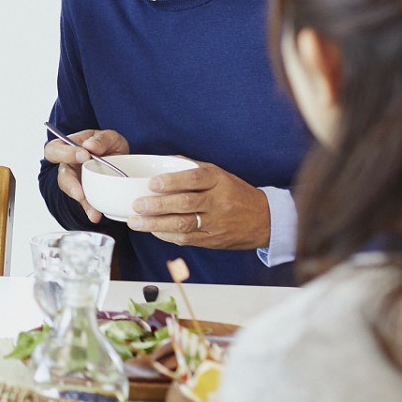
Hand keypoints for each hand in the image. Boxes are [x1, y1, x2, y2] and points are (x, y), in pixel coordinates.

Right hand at [42, 128, 128, 223]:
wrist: (122, 160)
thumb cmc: (109, 145)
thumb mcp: (109, 137)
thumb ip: (100, 139)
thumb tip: (90, 146)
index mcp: (69, 147)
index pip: (55, 149)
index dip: (65, 153)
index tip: (84, 155)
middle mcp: (69, 165)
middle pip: (61, 175)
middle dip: (70, 184)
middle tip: (81, 190)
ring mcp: (77, 181)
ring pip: (73, 192)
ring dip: (82, 201)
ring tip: (92, 210)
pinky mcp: (86, 193)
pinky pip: (85, 202)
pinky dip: (90, 209)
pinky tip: (96, 215)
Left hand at [128, 159, 271, 249]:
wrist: (264, 220)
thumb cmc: (237, 194)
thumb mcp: (220, 174)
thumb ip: (193, 168)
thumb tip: (165, 162)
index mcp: (219, 181)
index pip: (194, 179)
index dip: (172, 181)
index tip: (152, 183)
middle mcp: (217, 202)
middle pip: (185, 204)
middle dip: (158, 206)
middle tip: (138, 205)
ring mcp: (215, 223)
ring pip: (183, 225)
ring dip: (156, 224)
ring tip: (137, 222)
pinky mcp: (212, 240)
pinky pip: (186, 239)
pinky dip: (167, 235)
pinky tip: (153, 231)